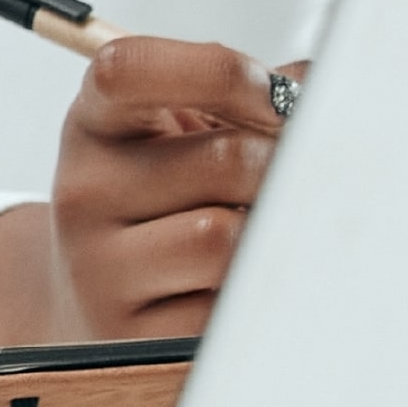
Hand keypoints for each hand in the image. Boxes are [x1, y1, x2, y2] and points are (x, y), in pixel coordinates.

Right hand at [0, 39, 302, 406]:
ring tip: (260, 233)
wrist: (92, 296)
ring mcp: (99, 269)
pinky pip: (225, 307)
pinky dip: (251, 291)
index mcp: (93, 124)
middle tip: (290, 177)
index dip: (217, 70)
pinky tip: (237, 282)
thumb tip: (324, 87)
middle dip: (281, 165)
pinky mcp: (134, 336)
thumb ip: (245, 95)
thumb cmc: (162, 201)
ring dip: (267, 235)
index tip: (275, 93)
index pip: (127, 70)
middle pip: (225, 159)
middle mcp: (83, 192)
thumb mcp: (175, 130)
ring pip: (225, 239)